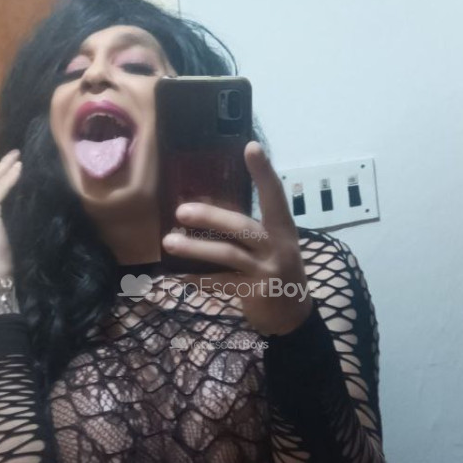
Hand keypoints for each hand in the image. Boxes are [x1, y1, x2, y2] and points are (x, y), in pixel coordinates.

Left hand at [161, 141, 311, 336]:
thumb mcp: (274, 244)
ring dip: (196, 249)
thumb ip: (251, 229)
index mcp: (282, 228)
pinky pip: (221, 283)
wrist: (292, 315)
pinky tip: (180, 275)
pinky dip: (199, 278)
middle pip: (242, 226)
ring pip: (228, 254)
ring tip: (170, 242)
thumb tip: (206, 210)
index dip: (263, 171)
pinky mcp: (256, 292)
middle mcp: (278, 245)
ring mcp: (268, 270)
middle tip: (181, 211)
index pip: (274, 194)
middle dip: (210, 217)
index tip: (251, 147)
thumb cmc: (276, 270)